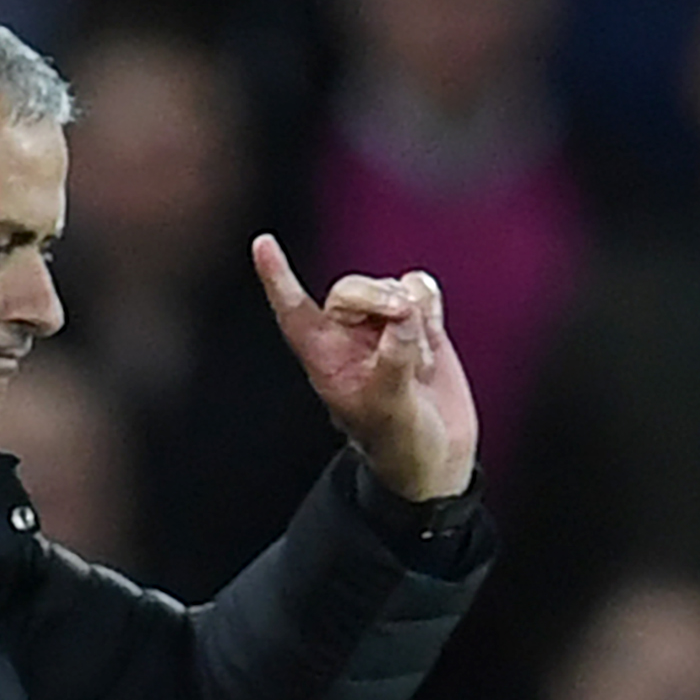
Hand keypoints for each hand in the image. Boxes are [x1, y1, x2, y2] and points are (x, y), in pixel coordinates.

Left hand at [253, 233, 477, 502]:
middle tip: (408, 338)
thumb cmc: (399, 443)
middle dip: (383, 303)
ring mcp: (382, 324)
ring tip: (417, 366)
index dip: (277, 278)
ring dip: (415, 319)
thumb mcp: (391, 410)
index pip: (294, 312)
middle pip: (353, 288)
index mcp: (325, 359)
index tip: (262, 244)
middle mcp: (347, 335)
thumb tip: (404, 315)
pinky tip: (431, 339)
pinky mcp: (417, 320)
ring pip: (393, 285)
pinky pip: (420, 286)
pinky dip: (430, 307)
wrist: (437, 454)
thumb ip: (394, 360)